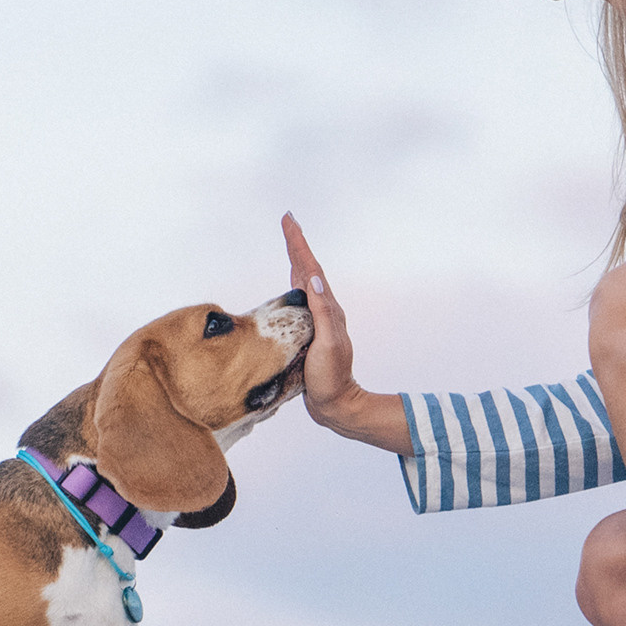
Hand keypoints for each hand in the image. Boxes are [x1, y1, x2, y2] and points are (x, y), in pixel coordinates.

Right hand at [280, 214, 411, 452]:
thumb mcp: (328, 344)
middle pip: (308, 268)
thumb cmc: (331, 377)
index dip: (299, 244)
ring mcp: (317, 320)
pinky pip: (300, 297)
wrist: (336, 404)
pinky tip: (292, 282)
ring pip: (305, 280)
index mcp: (328, 309)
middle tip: (288, 220)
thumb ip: (322, 312)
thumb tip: (314, 279)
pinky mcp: (310, 331)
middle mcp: (324, 310)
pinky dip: (295, 282)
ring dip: (297, 259)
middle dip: (297, 244)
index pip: (311, 269)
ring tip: (291, 241)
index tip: (289, 221)